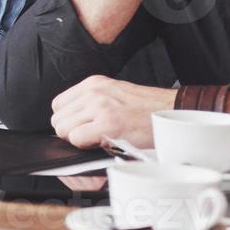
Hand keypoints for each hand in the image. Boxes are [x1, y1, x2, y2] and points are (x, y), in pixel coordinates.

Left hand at [50, 75, 174, 148]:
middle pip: (58, 118)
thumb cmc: (146, 110)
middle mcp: (93, 92)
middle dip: (70, 132)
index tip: (81, 127)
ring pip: (63, 129)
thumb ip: (90, 102)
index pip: (58, 105)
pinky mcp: (107, 124)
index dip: (68, 120)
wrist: (171, 113)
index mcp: (93, 83)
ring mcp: (99, 106)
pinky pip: (76, 138)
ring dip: (78, 139)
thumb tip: (70, 121)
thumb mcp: (113, 95)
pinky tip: (103, 142)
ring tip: (98, 138)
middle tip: (91, 136)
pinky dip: (86, 145)